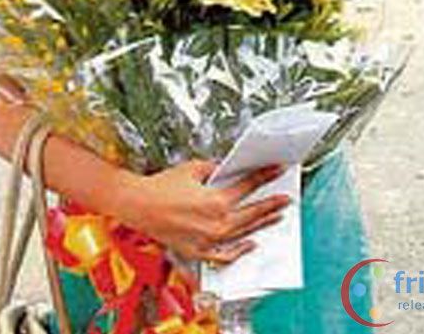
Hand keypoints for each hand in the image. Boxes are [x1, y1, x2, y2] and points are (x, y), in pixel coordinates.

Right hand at [123, 159, 290, 264]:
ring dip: (261, 224)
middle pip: (252, 213)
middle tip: (286, 198)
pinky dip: (239, 251)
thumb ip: (215, 169)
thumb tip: (228, 169)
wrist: (138, 204)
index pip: (248, 186)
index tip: (278, 171)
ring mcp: (208, 240)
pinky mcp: (198, 251)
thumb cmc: (161, 186)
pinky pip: (225, 255)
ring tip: (275, 217)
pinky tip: (251, 244)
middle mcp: (216, 224)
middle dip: (271, 204)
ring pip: (243, 233)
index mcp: (216, 201)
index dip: (265, 177)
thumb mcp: (193, 169)